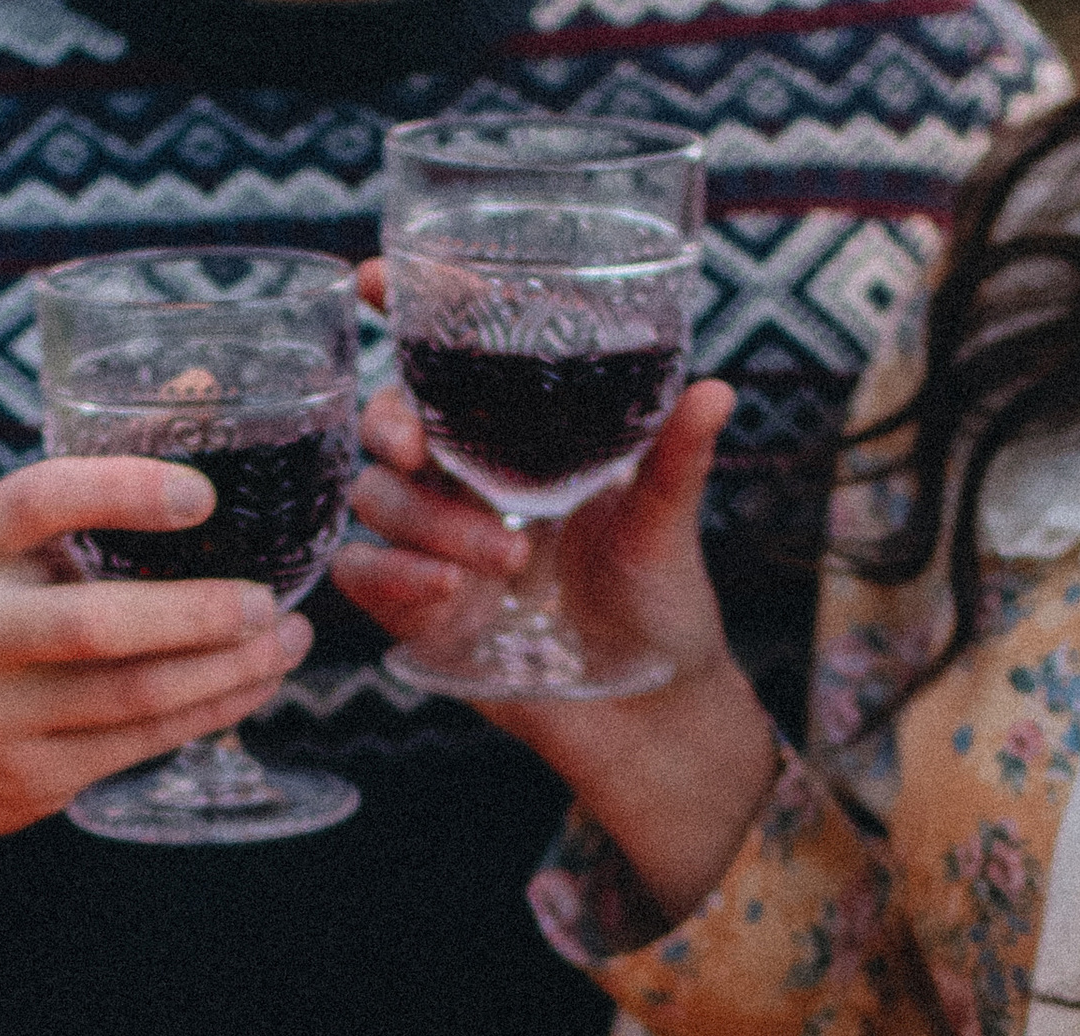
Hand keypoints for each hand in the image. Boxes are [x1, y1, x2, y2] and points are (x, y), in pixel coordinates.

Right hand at [0, 459, 312, 840]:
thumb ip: (61, 521)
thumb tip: (201, 487)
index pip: (40, 501)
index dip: (123, 491)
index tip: (201, 494)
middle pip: (100, 624)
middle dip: (202, 614)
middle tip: (270, 601)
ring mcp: (0, 716)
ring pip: (135, 696)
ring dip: (227, 672)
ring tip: (286, 645)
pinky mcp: (30, 780)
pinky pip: (139, 746)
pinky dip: (206, 714)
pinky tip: (248, 689)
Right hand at [334, 340, 780, 926]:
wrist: (644, 711)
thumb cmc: (657, 605)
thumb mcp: (666, 523)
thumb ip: (675, 458)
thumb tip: (716, 390)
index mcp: (514, 440)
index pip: (441, 364)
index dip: (396, 314)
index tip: (371, 281)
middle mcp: (464, 482)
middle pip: (386, 425)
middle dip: (392, 424)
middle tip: (421, 448)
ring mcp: (433, 545)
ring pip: (377, 501)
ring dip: (428, 521)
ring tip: (506, 558)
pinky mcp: (415, 612)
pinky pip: (364, 576)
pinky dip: (396, 577)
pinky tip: (450, 591)